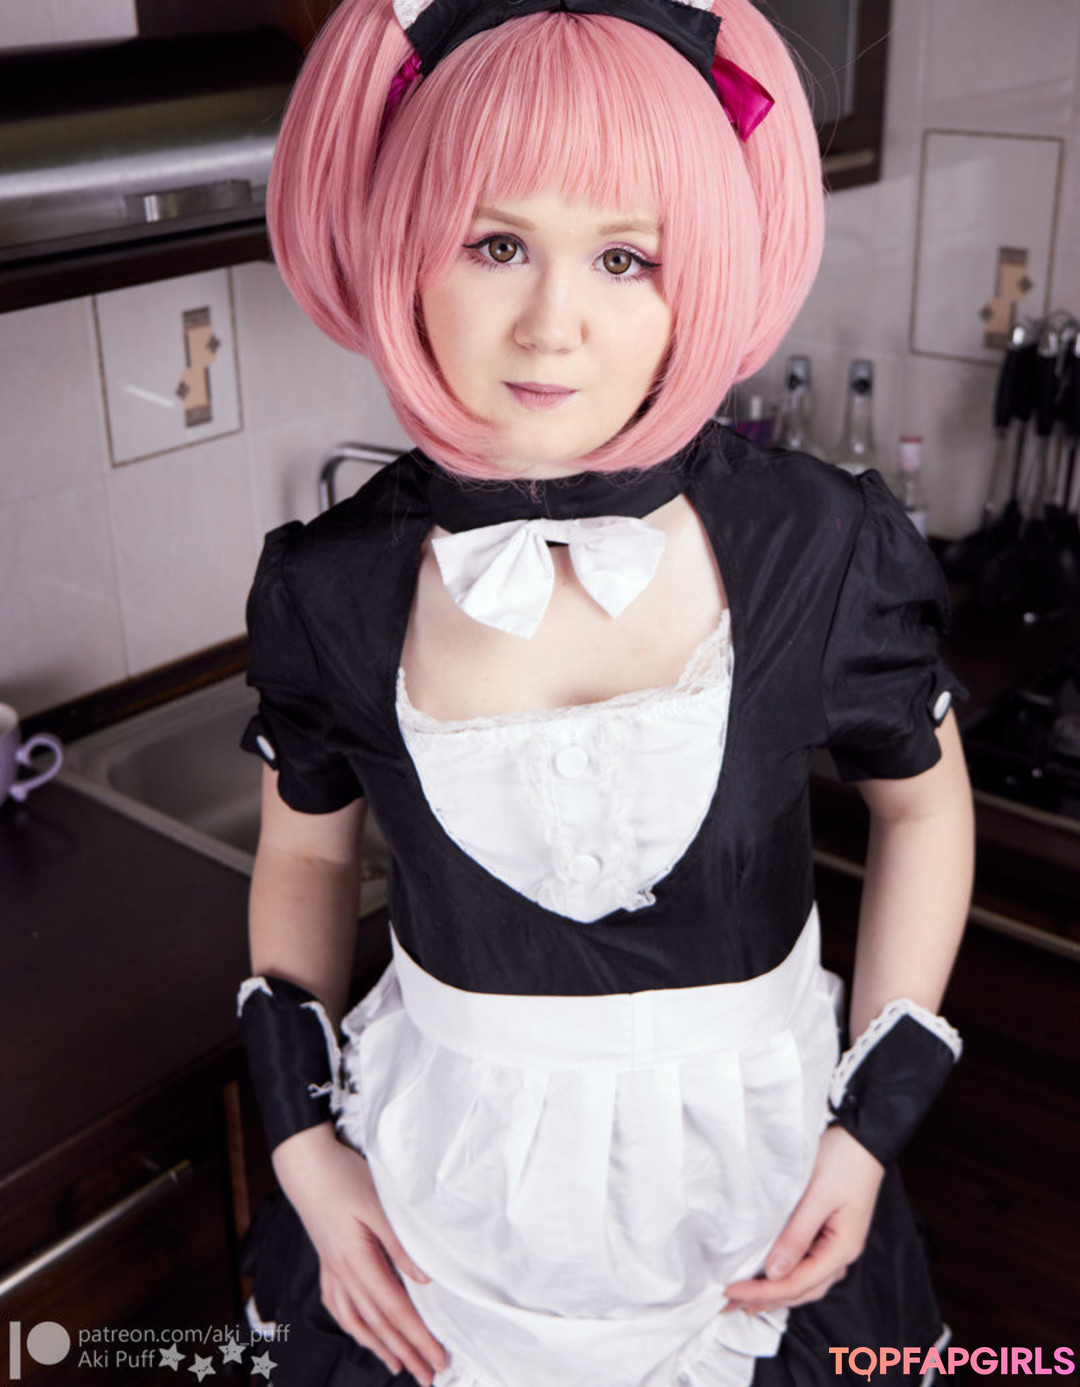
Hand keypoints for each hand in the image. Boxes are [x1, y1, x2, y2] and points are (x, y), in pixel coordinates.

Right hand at [273, 1124, 447, 1383]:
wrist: (306, 1164)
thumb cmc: (344, 1178)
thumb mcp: (377, 1204)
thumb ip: (400, 1243)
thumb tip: (424, 1279)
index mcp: (357, 1261)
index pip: (395, 1311)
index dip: (418, 1338)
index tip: (438, 1359)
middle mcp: (343, 1273)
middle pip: (379, 1323)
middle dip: (405, 1352)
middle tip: (429, 1376)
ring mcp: (332, 1270)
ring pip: (357, 1321)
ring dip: (380, 1347)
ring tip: (398, 1366)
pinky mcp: (327, 1263)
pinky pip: (339, 1306)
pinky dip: (354, 1326)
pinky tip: (362, 1332)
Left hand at [723, 1125, 884, 1314]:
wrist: (865, 1136)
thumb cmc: (844, 1160)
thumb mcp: (817, 1196)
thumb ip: (796, 1235)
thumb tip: (773, 1272)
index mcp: (842, 1249)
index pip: (797, 1283)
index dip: (762, 1292)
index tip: (731, 1290)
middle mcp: (841, 1254)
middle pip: (801, 1290)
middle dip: (765, 1299)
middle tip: (728, 1303)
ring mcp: (836, 1245)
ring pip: (804, 1282)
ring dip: (774, 1293)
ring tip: (745, 1299)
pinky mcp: (829, 1233)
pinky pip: (806, 1266)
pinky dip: (785, 1276)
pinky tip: (769, 1277)